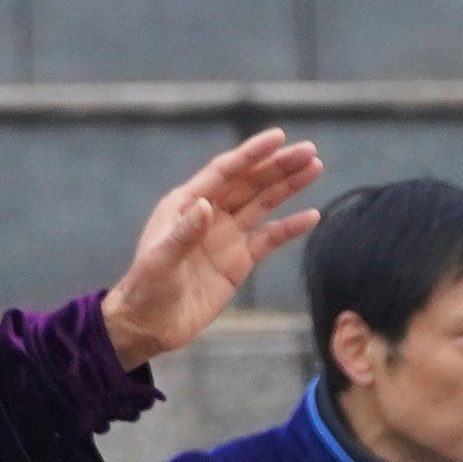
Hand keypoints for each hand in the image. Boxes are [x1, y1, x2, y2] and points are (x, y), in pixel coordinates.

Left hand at [100, 132, 325, 371]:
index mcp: (186, 203)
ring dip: (288, 187)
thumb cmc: (147, 288)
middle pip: (250, 182)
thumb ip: (184, 233)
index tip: (278, 137)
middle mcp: (209, 213)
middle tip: (309, 151)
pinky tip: (311, 215)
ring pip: (263, 204)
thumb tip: (206, 204)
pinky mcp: (239, 261)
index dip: (252, 154)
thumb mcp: (161, 260)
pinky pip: (269, 239)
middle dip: (279, 166)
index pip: (225, 171)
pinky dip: (290, 228)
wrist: (151, 324)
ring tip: (315, 168)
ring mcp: (227, 236)